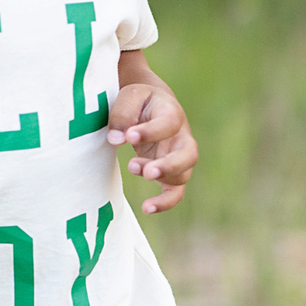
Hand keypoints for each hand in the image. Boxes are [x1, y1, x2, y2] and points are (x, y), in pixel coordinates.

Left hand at [106, 83, 197, 213]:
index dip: (150, 132)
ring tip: (133, 168)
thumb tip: (116, 139)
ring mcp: (178, 157)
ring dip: (161, 178)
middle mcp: (181, 137)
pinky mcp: (169, 173)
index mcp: (172, 113)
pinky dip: (165, 202)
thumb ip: (122, 114)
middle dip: (169, 165)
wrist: (149, 106)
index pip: (169, 123)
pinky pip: (175, 192)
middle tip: (147, 171)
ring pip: (183, 175)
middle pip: (189, 155)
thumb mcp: (129, 97)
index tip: (129, 136)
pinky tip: (147, 208)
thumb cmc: (138, 101)